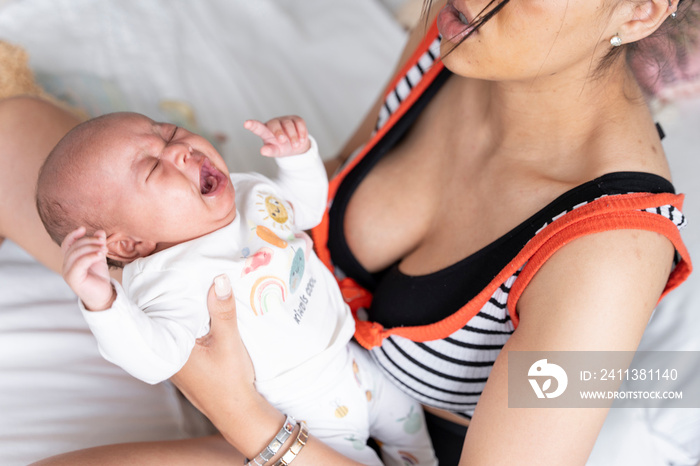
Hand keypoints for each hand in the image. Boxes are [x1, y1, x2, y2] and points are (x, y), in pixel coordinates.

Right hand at [61, 227, 114, 310]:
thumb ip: (98, 245)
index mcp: (70, 259)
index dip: (73, 235)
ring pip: (75, 254)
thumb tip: (100, 231)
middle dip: (89, 241)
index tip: (83, 228)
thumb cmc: (99, 277)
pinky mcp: (73, 279)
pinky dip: (90, 256)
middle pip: (74, 247)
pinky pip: (79, 263)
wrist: (103, 295)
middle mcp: (66, 265)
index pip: (67, 244)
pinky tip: (100, 254)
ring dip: (91, 248)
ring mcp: (67, 272)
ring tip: (104, 249)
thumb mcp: (99, 257)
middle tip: (103, 242)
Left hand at [171, 275, 266, 454]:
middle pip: (164, 316)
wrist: (239, 412)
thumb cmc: (229, 382)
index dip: (159, 290)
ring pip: (174, 325)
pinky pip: (184, 334)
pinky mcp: (187, 362)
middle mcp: (168, 352)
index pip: (157, 311)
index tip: (164, 269)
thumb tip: (219, 278)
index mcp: (171, 346)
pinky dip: (191, 321)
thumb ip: (222, 311)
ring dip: (183, 308)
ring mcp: (176, 358)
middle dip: (171, 296)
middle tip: (178, 269)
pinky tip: (201, 310)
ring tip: (189, 282)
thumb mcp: (229, 342)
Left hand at [244, 115, 309, 156]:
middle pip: (275, 125)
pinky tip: (301, 140)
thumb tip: (263, 151)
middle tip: (282, 141)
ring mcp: (285, 120)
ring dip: (293, 137)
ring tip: (295, 145)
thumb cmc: (282, 147)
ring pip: (288, 124)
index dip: (253, 125)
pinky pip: (299, 124)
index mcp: (266, 131)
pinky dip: (301, 133)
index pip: (258, 128)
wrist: (297, 145)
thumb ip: (270, 151)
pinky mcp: (296, 119)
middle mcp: (274, 123)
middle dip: (279, 133)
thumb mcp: (276, 151)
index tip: (246, 123)